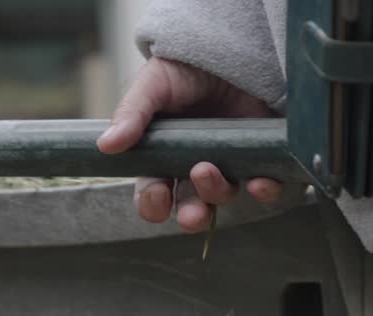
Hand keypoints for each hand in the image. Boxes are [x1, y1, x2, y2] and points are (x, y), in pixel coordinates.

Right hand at [96, 57, 282, 232]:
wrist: (230, 44)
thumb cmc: (185, 68)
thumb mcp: (153, 85)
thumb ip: (132, 114)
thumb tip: (106, 144)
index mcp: (162, 157)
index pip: (153, 195)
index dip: (153, 204)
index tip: (157, 195)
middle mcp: (194, 166)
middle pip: (190, 207)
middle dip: (190, 216)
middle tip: (191, 213)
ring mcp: (229, 163)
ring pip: (222, 197)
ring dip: (216, 193)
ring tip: (208, 169)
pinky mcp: (261, 157)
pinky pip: (266, 186)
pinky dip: (264, 190)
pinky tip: (258, 182)